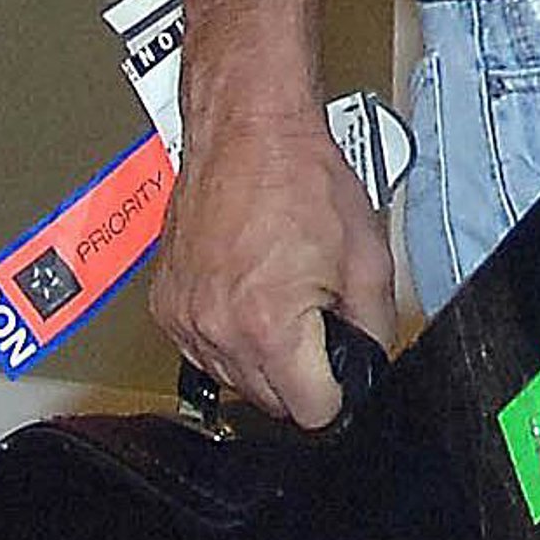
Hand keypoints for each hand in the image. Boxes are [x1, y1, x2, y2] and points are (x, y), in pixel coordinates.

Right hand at [148, 91, 396, 428]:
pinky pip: (201, 349)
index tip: (340, 369)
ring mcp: (184, 318)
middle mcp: (218, 328)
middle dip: (300, 373)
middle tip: (315, 319)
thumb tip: (367, 366)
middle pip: (270, 401)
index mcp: (270, 326)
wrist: (248, 128)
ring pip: (233, 380)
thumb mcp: (368, 258)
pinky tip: (248, 292)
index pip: (312, 411)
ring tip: (280, 298)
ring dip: (261, 357)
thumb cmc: (299, 175)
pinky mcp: (165, 304)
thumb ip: (375, 329)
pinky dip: (227, 334)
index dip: (337, 391)